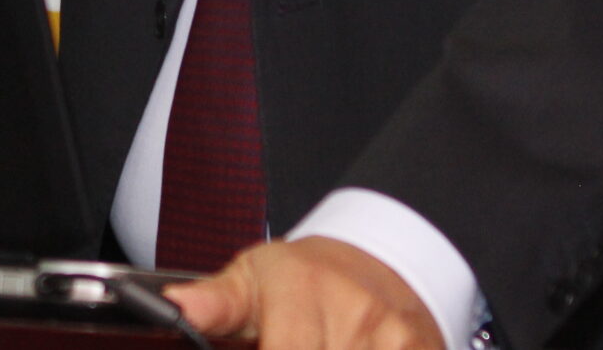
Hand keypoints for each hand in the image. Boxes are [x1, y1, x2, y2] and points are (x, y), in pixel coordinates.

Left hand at [167, 237, 444, 349]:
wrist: (378, 262)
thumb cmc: (305, 276)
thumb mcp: (252, 277)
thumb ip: (215, 301)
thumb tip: (178, 306)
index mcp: (303, 290)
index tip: (258, 349)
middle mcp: (354, 312)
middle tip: (291, 338)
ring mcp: (393, 337)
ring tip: (318, 340)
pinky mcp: (423, 349)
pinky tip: (343, 347)